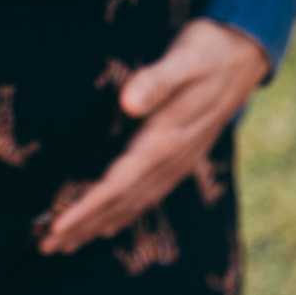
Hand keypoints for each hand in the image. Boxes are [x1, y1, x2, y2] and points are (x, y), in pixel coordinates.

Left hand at [38, 18, 269, 254]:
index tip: (59, 226)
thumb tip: (128, 103)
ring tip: (69, 242)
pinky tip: (112, 221)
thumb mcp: (183, 57)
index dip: (88, 207)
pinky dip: (126, 212)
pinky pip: (150, 193)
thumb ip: (157, 81)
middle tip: (49, 245)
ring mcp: (181, 159)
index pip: (120, 183)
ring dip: (101, 223)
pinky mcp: (183, 154)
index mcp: (168, 138)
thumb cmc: (207, 49)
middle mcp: (174, 157)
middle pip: (123, 202)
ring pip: (136, 202)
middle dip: (86, 225)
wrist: (246, 51)